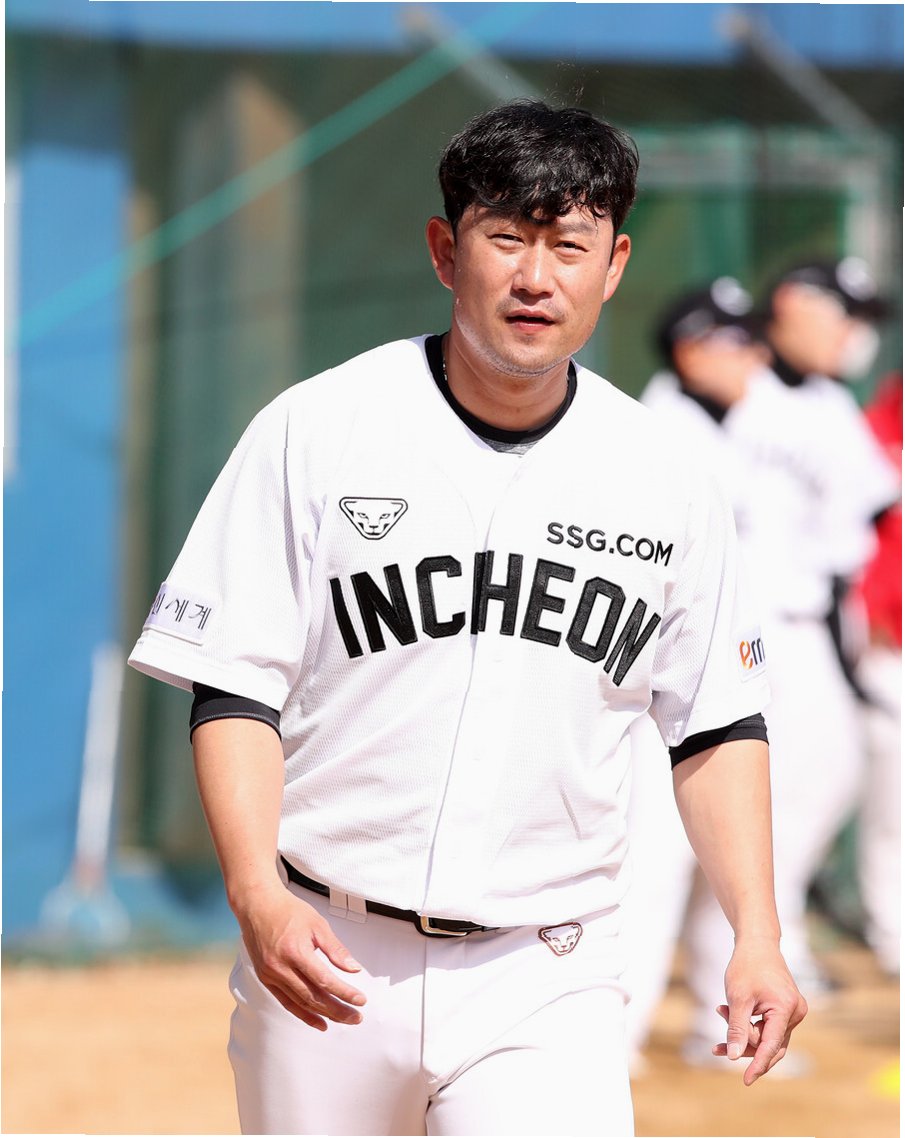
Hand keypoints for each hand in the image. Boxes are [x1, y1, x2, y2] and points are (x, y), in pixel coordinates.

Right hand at [237, 887, 366, 1031]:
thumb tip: (354, 968)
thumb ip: (336, 949)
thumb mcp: (318, 924)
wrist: (258, 906)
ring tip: (342, 1020)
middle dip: (337, 1010)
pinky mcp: (265, 979)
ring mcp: (270, 975)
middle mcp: (280, 966)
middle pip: (313, 996)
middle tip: (356, 1017)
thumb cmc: (288, 911)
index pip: (324, 980)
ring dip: (323, 1014)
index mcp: (295, 951)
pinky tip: (319, 1021)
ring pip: (301, 1002)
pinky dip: (303, 1014)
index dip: (344, 993)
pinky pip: (286, 1002)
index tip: (360, 1000)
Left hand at [713, 938, 807, 1084]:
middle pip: (770, 1044)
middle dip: (744, 1046)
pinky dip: (749, 1024)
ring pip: (767, 1036)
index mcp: (786, 1009)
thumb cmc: (746, 965)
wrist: (757, 942)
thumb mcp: (737, 997)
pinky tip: (727, 1012)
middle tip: (717, 1048)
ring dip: (744, 1033)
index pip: (772, 1045)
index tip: (746, 1080)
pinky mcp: (786, 1009)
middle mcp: (795, 1013)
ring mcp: (793, 1011)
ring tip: (720, 1011)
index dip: (758, 1064)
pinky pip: (768, 1026)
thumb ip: (737, 1028)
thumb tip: (734, 1056)